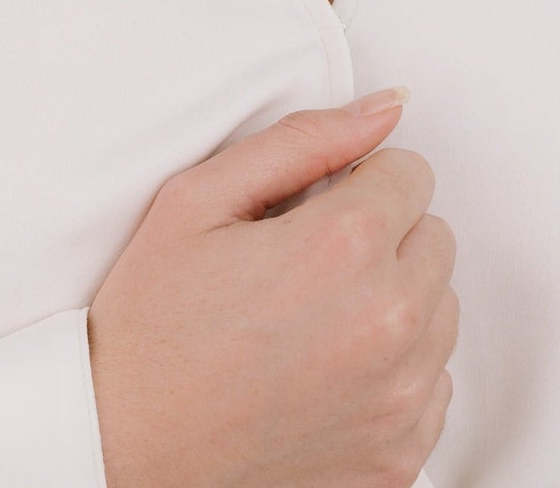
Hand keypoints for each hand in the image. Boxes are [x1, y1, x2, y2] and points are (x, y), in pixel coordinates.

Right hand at [87, 92, 456, 487]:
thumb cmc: (149, 329)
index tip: (313, 210)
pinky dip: (393, 371)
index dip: (357, 181)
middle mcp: (388, 324)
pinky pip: (434, 386)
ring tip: (314, 318)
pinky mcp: (399, 458)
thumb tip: (386, 106)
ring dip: (394, 301)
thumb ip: (304, 140)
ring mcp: (400, 399)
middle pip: (435, 237)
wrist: (118, 453)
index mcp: (343, 247)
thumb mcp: (199, 199)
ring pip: (441, 309)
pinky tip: (326, 371)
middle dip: (382, 236)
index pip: (411, 172)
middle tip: (306, 264)